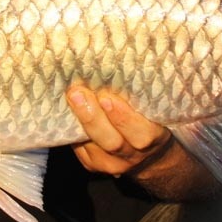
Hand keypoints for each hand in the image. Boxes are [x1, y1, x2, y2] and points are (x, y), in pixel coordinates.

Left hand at [65, 84, 220, 198]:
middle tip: (78, 93)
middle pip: (112, 142)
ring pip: (92, 147)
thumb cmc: (153, 122)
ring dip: (79, 120)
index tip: (108, 98)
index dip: (124, 118)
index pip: (143, 133)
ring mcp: (111, 164)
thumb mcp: (156, 111)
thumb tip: (123, 57)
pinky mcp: (93, 165)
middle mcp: (133, 155)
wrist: (150, 158)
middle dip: (93, 117)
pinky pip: (80, 148)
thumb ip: (142, 96)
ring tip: (70, 97)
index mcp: (155, 139)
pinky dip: (71, 128)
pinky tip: (65, 108)